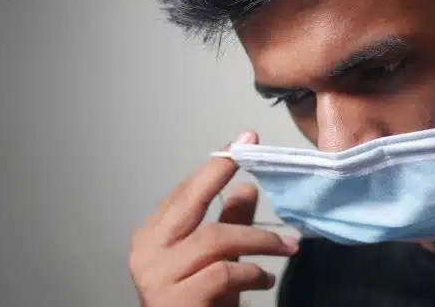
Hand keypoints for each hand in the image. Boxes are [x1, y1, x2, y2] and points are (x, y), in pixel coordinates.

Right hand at [128, 131, 298, 306]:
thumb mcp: (217, 261)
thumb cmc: (197, 306)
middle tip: (252, 152)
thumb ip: (230, 225)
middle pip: (189, 201)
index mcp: (151, 237)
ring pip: (215, 239)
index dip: (215, 168)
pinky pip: (223, 273)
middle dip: (221, 172)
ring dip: (259, 239)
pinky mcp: (176, 300)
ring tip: (287, 246)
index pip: (184, 193)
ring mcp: (157, 276)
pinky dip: (252, 273)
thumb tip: (249, 189)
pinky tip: (266, 279)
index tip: (242, 143)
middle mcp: (147, 252)